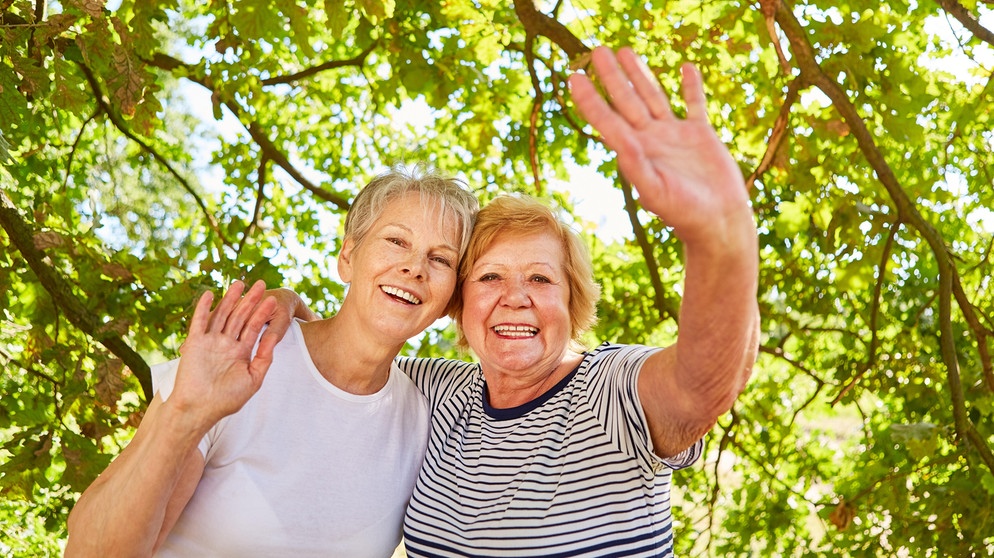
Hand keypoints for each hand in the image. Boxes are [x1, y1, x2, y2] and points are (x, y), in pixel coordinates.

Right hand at [169, 280, 277, 430]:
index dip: (263, 313)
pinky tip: (209, 294)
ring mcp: (210, 342)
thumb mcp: (253, 379)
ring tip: (240, 283)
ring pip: (222, 315)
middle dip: (251, 300)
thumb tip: (275, 338)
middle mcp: (226, 344)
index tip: (274, 300)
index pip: (254, 327)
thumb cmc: (227, 399)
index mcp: (240, 352)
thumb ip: (264, 358)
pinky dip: (203, 308)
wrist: (199, 409)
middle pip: (240, 317)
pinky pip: (199, 322)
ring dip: (230, 299)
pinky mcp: (194, 343)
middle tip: (262, 284)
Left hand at [568, 47, 751, 246]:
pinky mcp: (700, 136)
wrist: (717, 223)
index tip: (574, 76)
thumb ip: (636, 165)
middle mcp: (651, 140)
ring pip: (654, 97)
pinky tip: (686, 68)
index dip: (589, 99)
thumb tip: (619, 139)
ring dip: (640, 74)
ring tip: (625, 51)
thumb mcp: (655, 190)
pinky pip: (694, 105)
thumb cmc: (683, 213)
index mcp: (635, 152)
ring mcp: (675, 136)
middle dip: (612, 76)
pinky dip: (691, 87)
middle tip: (597, 51)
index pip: (606, 120)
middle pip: (627, 101)